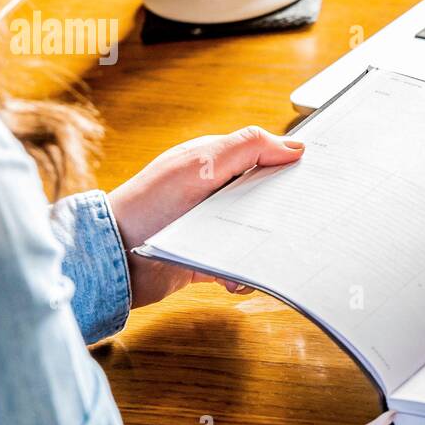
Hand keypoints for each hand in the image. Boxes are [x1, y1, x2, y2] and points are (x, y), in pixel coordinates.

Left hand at [107, 126, 304, 307]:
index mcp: (214, 163)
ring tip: (261, 257)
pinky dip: (241, 273)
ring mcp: (210, 225)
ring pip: (254, 234)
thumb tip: (293, 146)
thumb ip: (246, 148)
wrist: (112, 257)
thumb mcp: (201, 165)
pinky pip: (237, 265)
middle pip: (264, 198)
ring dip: (260, 248)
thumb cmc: (148, 204)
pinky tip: (235, 278)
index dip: (287, 166)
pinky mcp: (205, 257)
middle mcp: (214, 192)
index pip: (261, 157)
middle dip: (279, 213)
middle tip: (293, 224)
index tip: (312, 179)